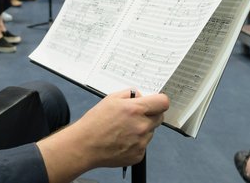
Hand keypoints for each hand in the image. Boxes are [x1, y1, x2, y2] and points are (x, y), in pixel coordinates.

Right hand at [37, 89, 168, 181]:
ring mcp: (141, 142)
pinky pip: (143, 145)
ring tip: (123, 130)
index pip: (163, 102)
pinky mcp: (139, 155)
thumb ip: (129, 94)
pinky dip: (136, 142)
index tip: (155, 102)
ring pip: (150, 132)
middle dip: (150, 114)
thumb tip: (139, 96)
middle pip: (159, 117)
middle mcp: (142, 126)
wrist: (86, 145)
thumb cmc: (95, 122)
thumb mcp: (110, 99)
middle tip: (134, 116)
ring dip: (142, 129)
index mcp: (136, 109)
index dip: (159, 101)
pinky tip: (122, 140)